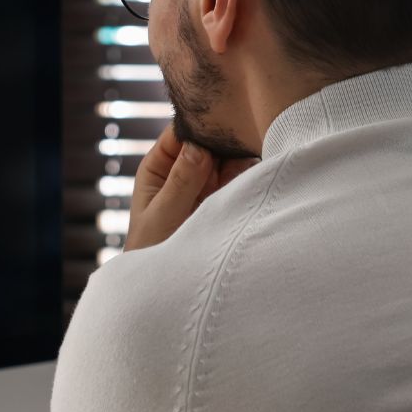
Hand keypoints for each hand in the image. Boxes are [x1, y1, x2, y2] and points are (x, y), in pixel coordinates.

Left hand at [125, 127, 255, 250]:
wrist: (166, 288)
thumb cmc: (151, 251)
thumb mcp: (163, 215)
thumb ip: (181, 182)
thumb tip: (199, 148)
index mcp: (158, 167)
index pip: (180, 132)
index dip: (200, 125)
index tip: (223, 122)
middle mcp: (182, 170)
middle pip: (207, 141)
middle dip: (225, 138)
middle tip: (246, 135)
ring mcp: (204, 184)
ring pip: (227, 157)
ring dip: (240, 154)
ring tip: (257, 150)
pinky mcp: (223, 198)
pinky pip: (239, 177)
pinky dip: (250, 172)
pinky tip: (260, 169)